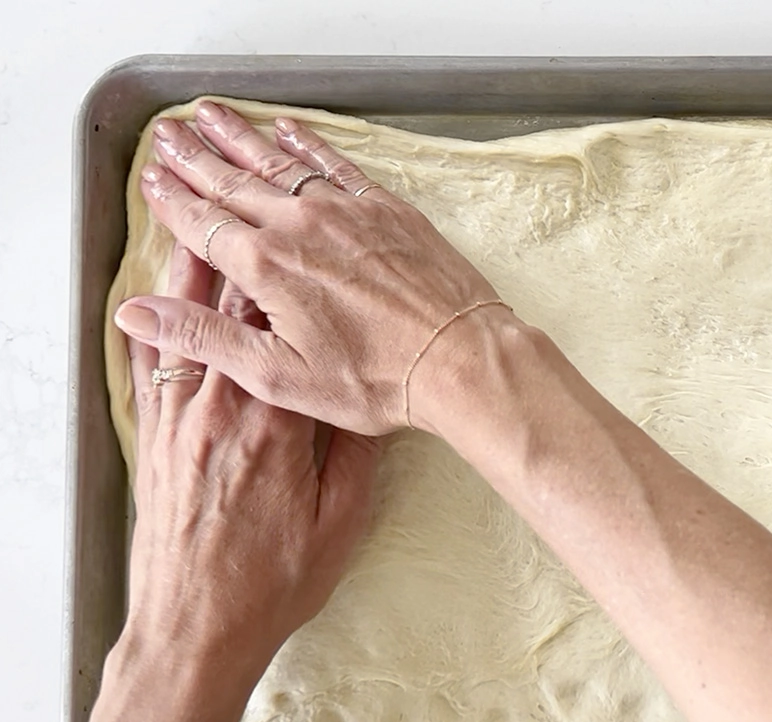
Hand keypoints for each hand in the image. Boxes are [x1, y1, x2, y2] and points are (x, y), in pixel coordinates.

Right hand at [113, 101, 516, 435]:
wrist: (458, 356)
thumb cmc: (376, 378)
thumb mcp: (278, 374)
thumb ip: (204, 337)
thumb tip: (137, 312)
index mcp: (266, 267)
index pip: (201, 223)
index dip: (171, 201)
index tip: (152, 180)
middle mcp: (299, 226)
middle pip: (232, 183)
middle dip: (194, 158)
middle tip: (168, 136)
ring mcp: (344, 211)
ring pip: (278, 164)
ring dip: (241, 139)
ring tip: (212, 117)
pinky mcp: (385, 209)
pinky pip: (335, 164)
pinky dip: (306, 145)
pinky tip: (289, 131)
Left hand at [124, 242, 379, 668]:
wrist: (196, 627)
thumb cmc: (274, 581)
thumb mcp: (341, 520)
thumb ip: (355, 453)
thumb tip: (369, 397)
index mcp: (276, 425)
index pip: (287, 330)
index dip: (295, 275)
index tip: (306, 233)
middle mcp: (220, 410)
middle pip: (233, 313)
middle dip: (243, 250)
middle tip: (247, 200)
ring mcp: (179, 421)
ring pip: (186, 326)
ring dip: (195, 269)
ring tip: (197, 220)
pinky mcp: (153, 438)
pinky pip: (150, 363)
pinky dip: (154, 320)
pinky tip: (154, 293)